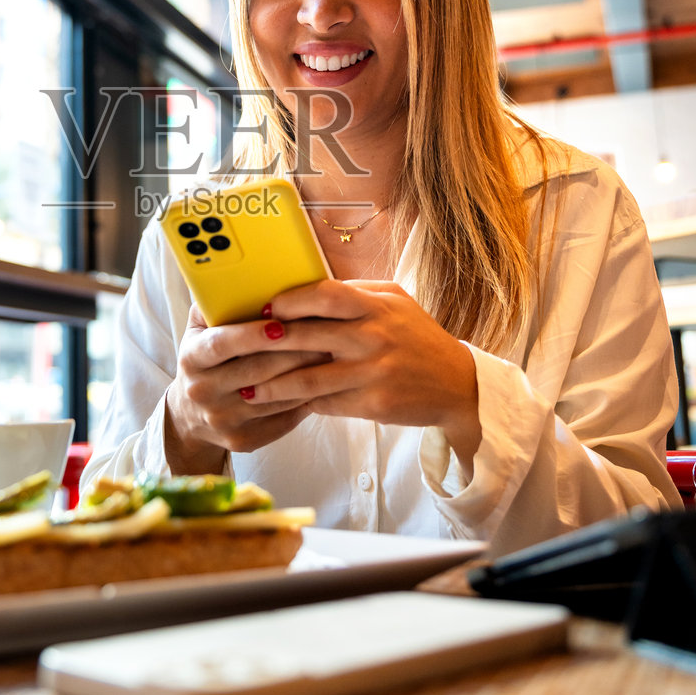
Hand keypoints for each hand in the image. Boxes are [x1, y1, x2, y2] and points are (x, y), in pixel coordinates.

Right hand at [164, 304, 327, 474]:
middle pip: (256, 371)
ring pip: (274, 396)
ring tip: (331, 355)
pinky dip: (304, 400)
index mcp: (191, 358)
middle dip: (293, 351)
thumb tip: (244, 274)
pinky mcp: (242, 440)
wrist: (191, 415)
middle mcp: (203, 391)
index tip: (280, 324)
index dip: (251, 334)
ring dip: (306, 375)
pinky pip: (282, 419)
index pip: (222, 344)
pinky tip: (322, 383)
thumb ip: (217, 304)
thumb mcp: (200, 330)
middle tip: (326, 335)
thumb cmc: (208, 358)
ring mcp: (222, 419)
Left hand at [241, 280, 480, 474]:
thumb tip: (304, 288)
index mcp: (377, 306)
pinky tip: (279, 406)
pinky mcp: (373, 404)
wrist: (457, 384)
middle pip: (308, 336)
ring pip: (309, 379)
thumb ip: (354, 295)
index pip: (326, 294)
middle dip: (267, 343)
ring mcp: (373, 373)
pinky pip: (326, 404)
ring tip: (247, 390)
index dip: (291, 301)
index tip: (266, 308)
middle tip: (238, 348)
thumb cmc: (417, 337)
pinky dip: (300, 405)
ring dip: (272, 385)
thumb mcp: (394, 303)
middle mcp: (374, 337)